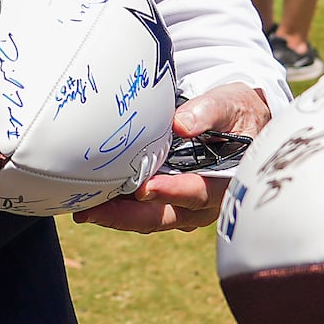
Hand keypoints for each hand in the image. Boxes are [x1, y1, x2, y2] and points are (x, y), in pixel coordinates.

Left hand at [75, 81, 269, 233]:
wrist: (240, 123)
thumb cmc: (236, 113)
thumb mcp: (230, 105)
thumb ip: (209, 112)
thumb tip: (181, 124)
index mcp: (227, 181)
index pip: (198, 191)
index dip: (172, 191)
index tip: (144, 187)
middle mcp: (206, 203)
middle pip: (165, 215)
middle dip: (127, 215)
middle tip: (92, 211)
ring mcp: (187, 208)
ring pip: (150, 219)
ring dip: (116, 217)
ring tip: (83, 211)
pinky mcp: (170, 204)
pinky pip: (143, 212)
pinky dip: (119, 210)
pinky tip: (93, 203)